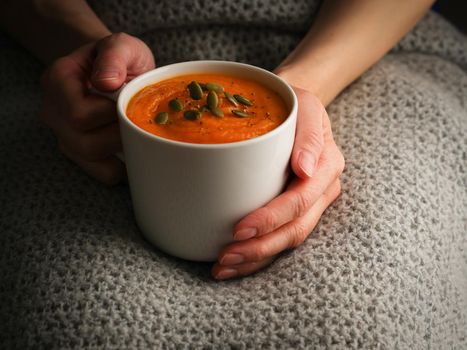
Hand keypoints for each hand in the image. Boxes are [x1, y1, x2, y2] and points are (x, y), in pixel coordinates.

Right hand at [40, 33, 154, 184]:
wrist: (116, 71)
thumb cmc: (120, 59)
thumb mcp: (122, 46)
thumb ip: (115, 56)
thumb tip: (106, 83)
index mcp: (58, 81)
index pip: (79, 115)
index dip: (111, 116)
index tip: (130, 104)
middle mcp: (53, 112)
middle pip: (84, 143)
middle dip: (119, 135)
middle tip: (138, 121)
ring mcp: (64, 135)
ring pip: (92, 160)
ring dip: (121, 151)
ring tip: (136, 132)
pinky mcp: (79, 152)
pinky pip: (102, 173)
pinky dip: (122, 166)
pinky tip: (132, 148)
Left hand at [211, 87, 344, 279]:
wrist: (297, 110)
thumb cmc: (296, 104)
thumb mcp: (305, 106)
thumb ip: (309, 135)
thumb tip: (306, 169)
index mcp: (327, 167)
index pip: (299, 201)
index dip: (270, 219)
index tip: (239, 229)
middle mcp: (322, 191)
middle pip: (294, 229)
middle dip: (260, 248)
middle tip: (225, 257)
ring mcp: (310, 204)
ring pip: (287, 240)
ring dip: (256, 258)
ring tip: (223, 267)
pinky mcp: (295, 210)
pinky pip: (280, 237)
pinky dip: (257, 254)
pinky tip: (234, 262)